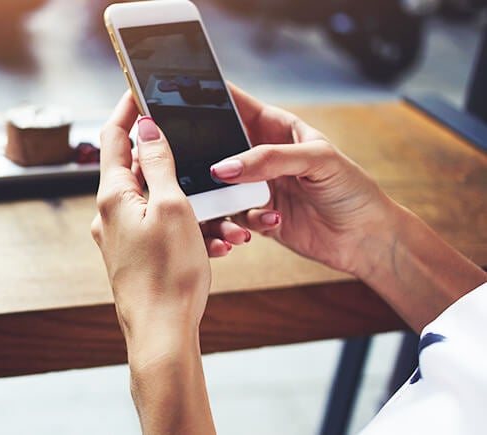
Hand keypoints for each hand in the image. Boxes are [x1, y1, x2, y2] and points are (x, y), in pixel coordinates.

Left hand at [91, 90, 217, 434]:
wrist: (162, 335)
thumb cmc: (168, 274)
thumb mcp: (172, 207)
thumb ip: (158, 164)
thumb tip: (144, 127)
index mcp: (113, 196)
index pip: (115, 137)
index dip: (128, 110)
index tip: (141, 89)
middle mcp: (110, 215)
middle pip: (135, 167)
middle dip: (169, 157)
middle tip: (194, 146)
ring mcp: (120, 237)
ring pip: (154, 201)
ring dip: (186, 199)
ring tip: (220, 214)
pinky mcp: (134, 256)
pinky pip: (160, 228)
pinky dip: (186, 225)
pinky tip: (213, 240)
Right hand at [208, 84, 396, 276]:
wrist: (365, 239)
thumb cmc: (352, 189)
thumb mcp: (317, 160)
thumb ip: (268, 159)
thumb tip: (222, 168)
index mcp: (275, 127)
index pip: (234, 103)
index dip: (208, 97)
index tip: (179, 99)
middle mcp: (260, 155)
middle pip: (215, 146)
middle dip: (202, 154)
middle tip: (192, 163)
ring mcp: (255, 186)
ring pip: (216, 186)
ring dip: (220, 198)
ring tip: (240, 206)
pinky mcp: (253, 216)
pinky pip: (229, 217)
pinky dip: (239, 222)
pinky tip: (272, 221)